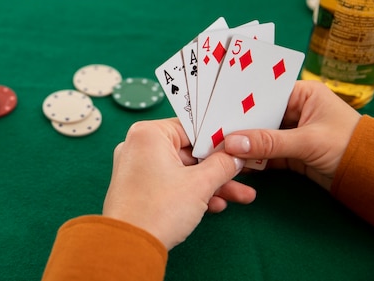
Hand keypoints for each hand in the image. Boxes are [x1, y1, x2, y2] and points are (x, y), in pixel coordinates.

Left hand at [102, 118, 255, 249]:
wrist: (130, 246)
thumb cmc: (158, 209)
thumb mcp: (200, 184)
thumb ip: (222, 165)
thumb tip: (235, 156)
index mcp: (149, 134)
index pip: (191, 128)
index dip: (218, 139)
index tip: (238, 147)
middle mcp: (139, 146)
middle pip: (188, 152)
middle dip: (218, 168)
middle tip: (243, 173)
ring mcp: (137, 167)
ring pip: (182, 170)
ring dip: (210, 184)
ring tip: (240, 196)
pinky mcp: (138, 188)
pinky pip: (170, 183)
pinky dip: (191, 192)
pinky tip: (216, 206)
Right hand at [224, 80, 360, 190]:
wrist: (371, 178)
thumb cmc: (348, 146)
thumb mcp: (307, 141)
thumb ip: (269, 143)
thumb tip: (231, 144)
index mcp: (301, 93)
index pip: (263, 92)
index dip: (239, 101)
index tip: (215, 108)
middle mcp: (293, 109)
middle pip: (257, 115)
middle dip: (236, 125)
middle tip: (210, 130)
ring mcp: (290, 132)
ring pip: (257, 136)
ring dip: (241, 144)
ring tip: (215, 147)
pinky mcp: (288, 154)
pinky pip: (263, 154)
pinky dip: (250, 160)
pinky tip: (233, 163)